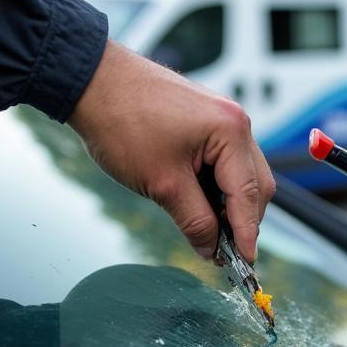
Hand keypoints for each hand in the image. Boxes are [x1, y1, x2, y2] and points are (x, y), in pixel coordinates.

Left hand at [68, 41, 274, 259]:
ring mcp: (221, 117)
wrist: (91, 82)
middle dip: (241, 221)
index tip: (245, 264)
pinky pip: (223, 160)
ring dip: (227, 205)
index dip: (247, 234)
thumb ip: (195, 221)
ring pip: (240, 175)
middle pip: (255, 185)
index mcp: (231, 132)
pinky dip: (215, 186)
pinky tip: (198, 204)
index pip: (250, 195)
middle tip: (222, 252)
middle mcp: (235, 121)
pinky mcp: (205, 119)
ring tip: (206, 231)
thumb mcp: (162, 184)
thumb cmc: (122, 122)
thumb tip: (212, 248)